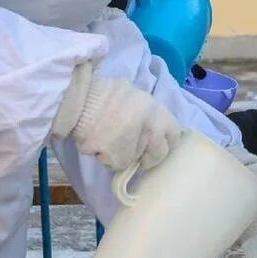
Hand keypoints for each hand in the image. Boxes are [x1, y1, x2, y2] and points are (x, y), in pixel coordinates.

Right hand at [54, 64, 181, 170]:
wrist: (81, 98)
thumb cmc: (106, 93)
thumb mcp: (136, 95)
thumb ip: (148, 113)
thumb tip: (153, 127)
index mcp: (158, 113)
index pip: (175, 136)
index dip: (165, 142)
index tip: (157, 144)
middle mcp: (152, 131)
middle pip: (158, 155)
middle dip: (147, 155)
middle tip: (132, 148)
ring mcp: (135, 147)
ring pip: (133, 161)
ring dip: (122, 155)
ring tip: (108, 139)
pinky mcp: (116, 158)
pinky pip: (113, 164)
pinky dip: (105, 157)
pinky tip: (97, 143)